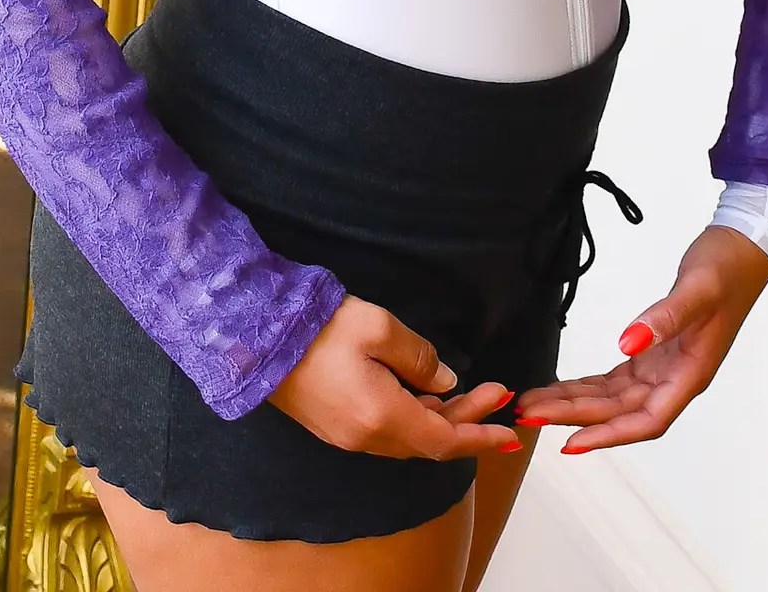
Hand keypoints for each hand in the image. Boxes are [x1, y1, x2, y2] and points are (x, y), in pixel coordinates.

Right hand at [270, 296, 518, 460]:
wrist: (259, 336)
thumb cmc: (320, 327)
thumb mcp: (378, 327)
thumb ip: (418, 356)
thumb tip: (445, 379)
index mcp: (382, 417)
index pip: (444, 440)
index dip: (479, 437)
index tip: (508, 432)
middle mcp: (366, 437)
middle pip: (428, 440)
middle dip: (465, 419)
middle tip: (494, 392)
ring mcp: (347, 435)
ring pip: (407, 437)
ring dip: (440, 418)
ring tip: (463, 390)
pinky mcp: (334, 425)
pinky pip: (387, 431)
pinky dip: (414, 417)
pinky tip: (422, 394)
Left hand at [515, 226, 767, 454]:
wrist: (741, 250)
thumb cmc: (726, 270)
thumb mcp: (699, 288)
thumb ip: (666, 317)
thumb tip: (628, 344)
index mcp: (691, 374)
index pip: (646, 421)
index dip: (608, 434)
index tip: (570, 441)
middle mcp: (676, 379)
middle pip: (620, 412)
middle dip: (575, 417)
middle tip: (529, 415)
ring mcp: (664, 368)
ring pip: (613, 399)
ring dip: (575, 403)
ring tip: (535, 404)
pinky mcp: (654, 353)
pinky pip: (616, 380)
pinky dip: (588, 386)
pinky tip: (563, 388)